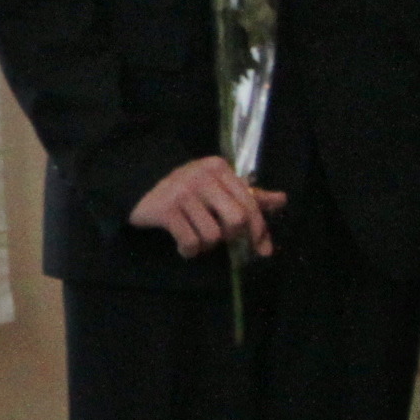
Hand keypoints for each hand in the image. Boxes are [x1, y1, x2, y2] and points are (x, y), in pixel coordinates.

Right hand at [127, 156, 285, 260]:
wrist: (136, 184)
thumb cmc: (185, 189)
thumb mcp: (217, 187)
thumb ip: (248, 196)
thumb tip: (282, 200)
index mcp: (218, 168)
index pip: (250, 203)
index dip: (259, 230)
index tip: (261, 249)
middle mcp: (201, 176)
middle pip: (237, 219)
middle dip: (232, 236)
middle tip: (221, 238)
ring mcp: (182, 192)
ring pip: (213, 234)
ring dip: (206, 245)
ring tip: (197, 239)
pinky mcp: (165, 210)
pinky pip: (190, 241)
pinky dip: (190, 251)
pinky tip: (184, 247)